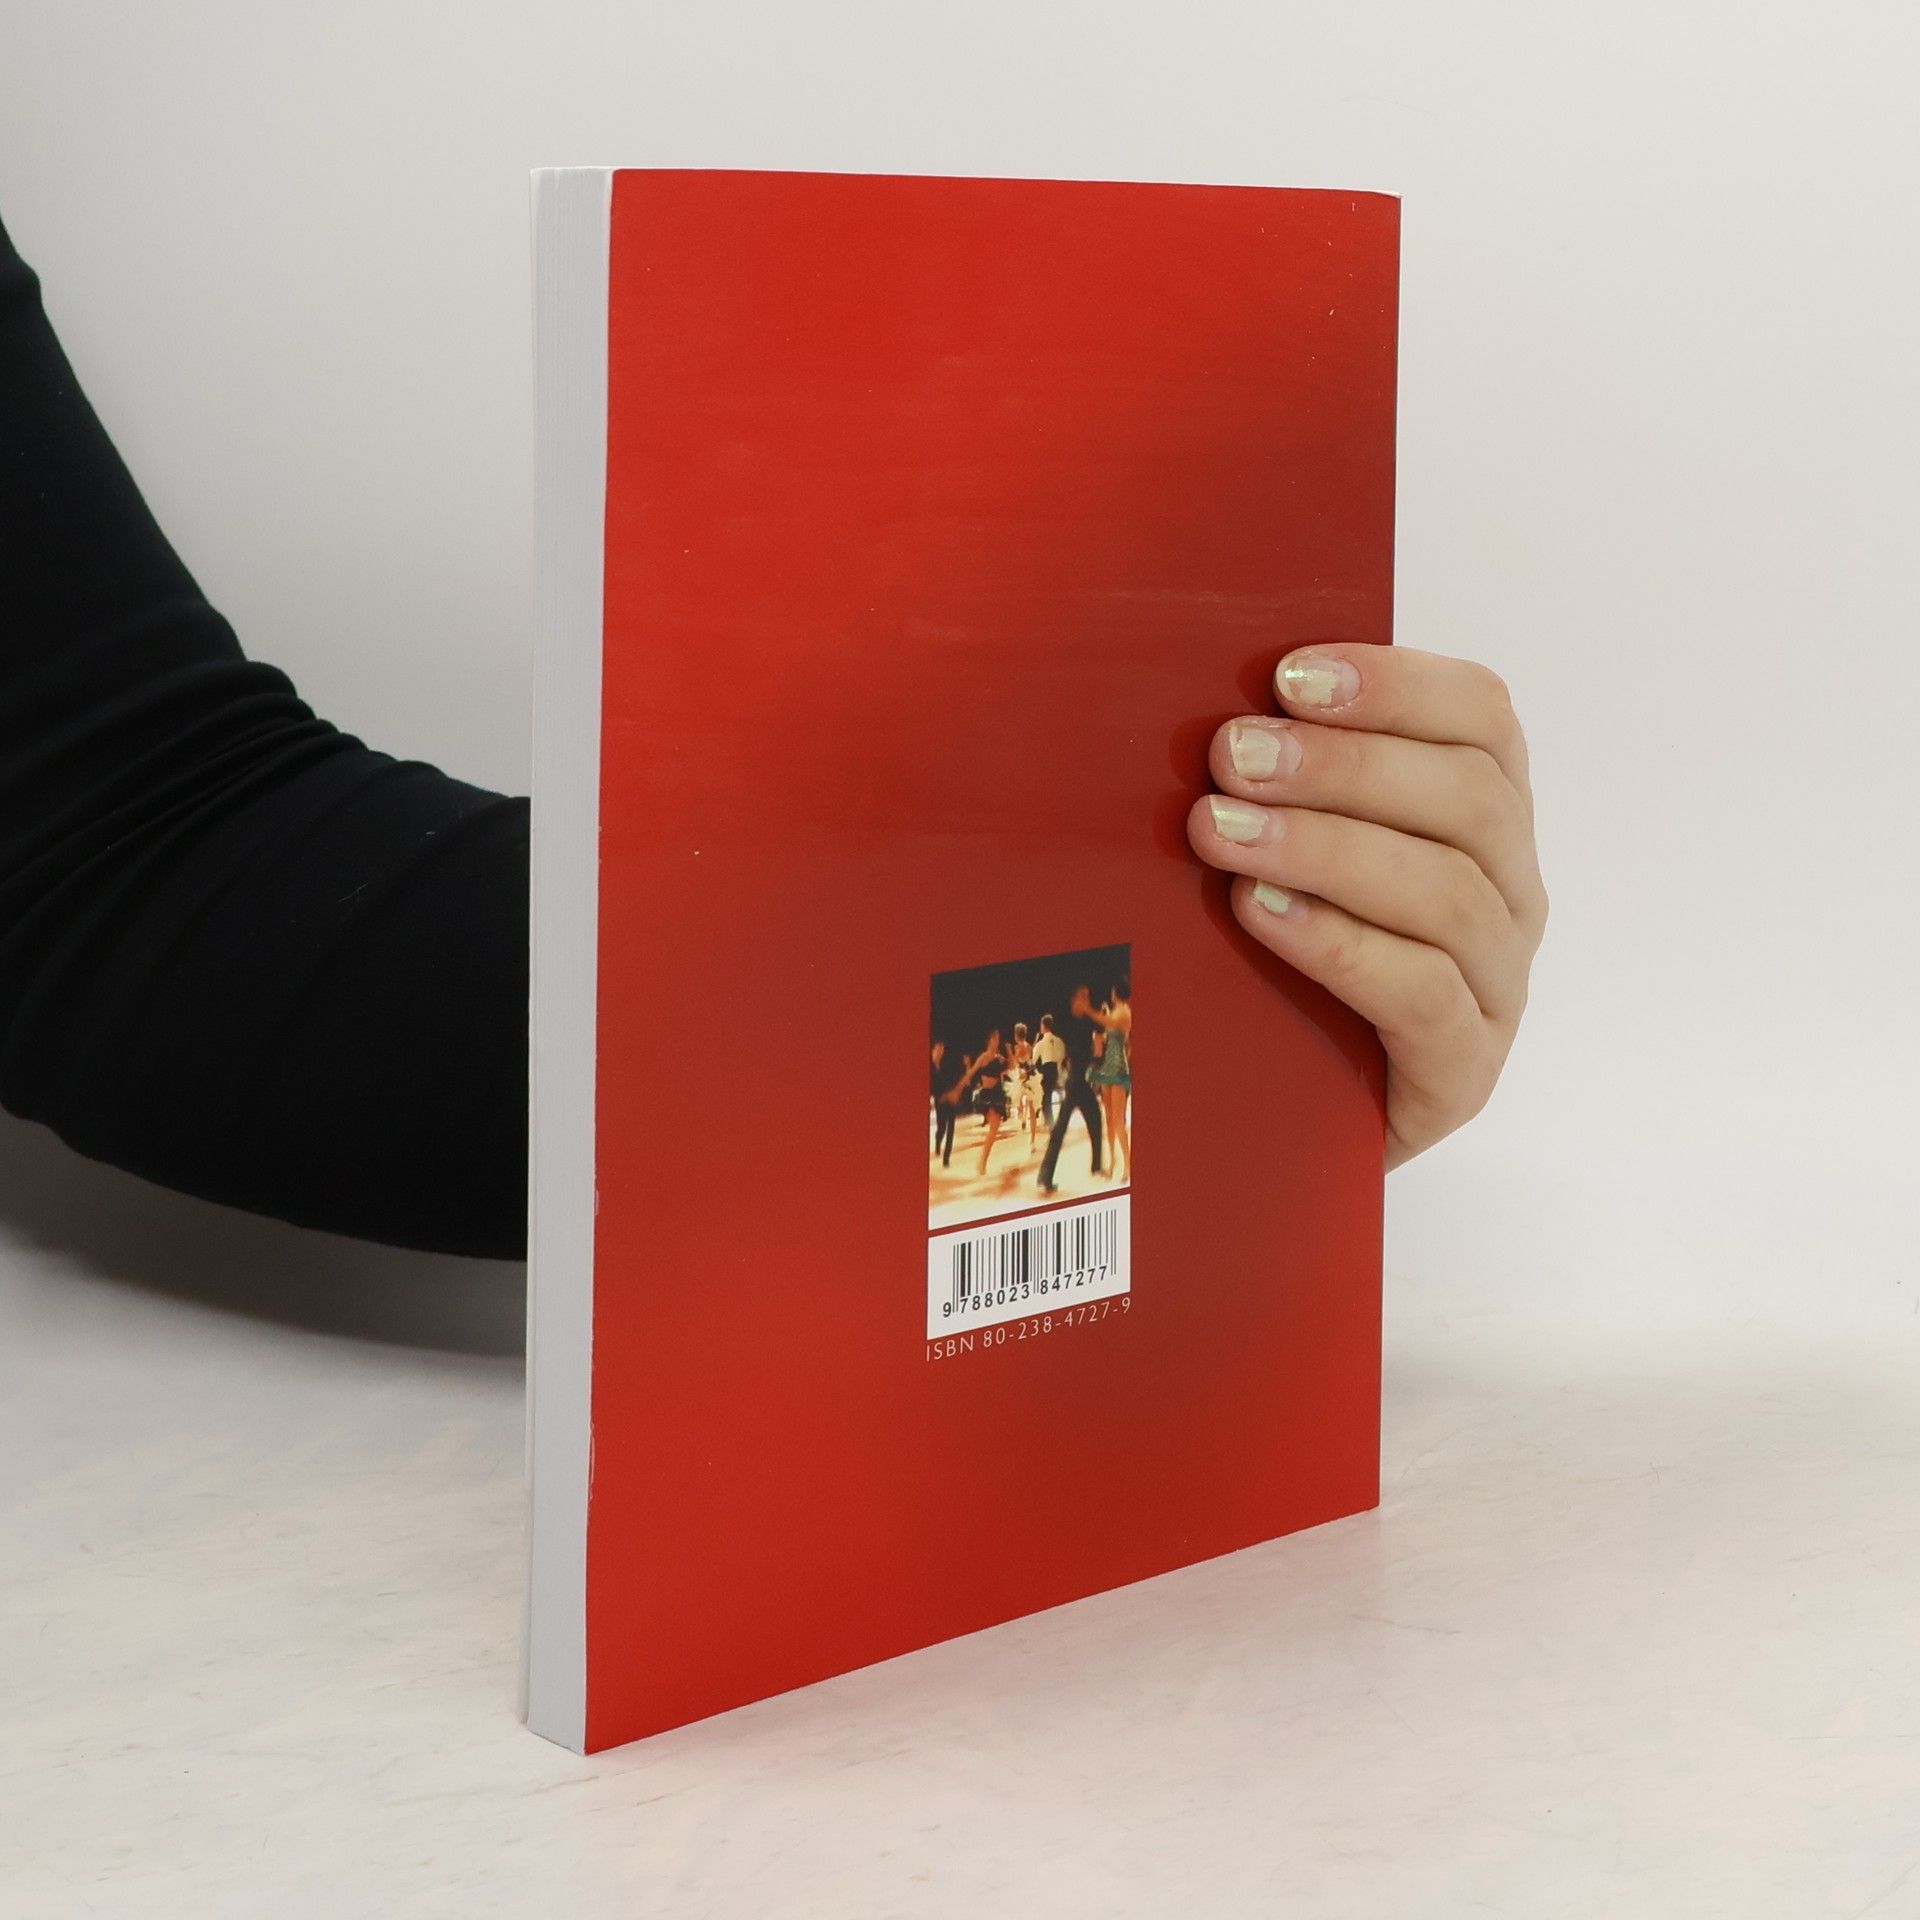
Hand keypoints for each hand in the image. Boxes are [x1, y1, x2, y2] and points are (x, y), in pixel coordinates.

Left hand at [1184, 644, 1546, 1168]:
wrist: (1275, 1125)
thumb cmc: (1273, 972)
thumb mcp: (1280, 859)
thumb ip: (1278, 784)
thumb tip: (1212, 705)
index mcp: (1482, 822)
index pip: (1482, 719)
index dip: (1395, 684)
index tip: (1288, 677)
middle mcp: (1509, 897)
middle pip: (1467, 800)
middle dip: (1343, 765)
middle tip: (1232, 755)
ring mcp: (1497, 988)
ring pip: (1448, 893)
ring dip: (1327, 847)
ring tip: (1221, 831)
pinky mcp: (1464, 1072)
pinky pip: (1424, 996)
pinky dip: (1339, 943)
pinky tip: (1261, 912)